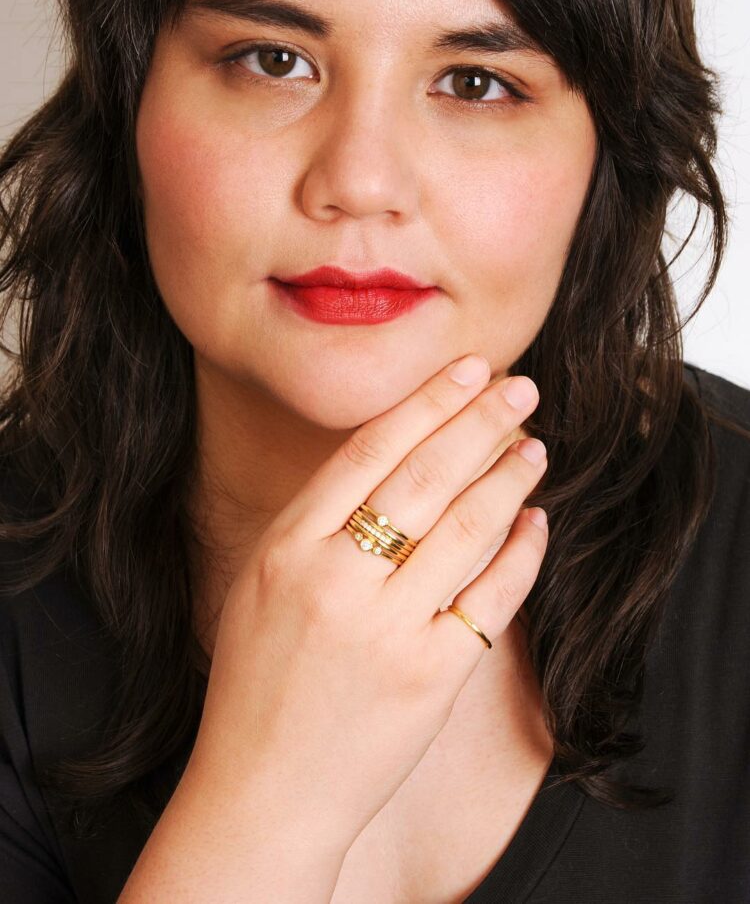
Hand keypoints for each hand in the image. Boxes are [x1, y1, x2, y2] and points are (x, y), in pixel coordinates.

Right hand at [187, 354, 547, 849]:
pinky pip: (492, 598)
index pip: (369, 450)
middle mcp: (335, 580)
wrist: (264, 789)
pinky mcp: (429, 678)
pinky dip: (522, 552)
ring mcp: (385, 630)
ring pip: (466, 528)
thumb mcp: (263, 584)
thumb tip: (395, 458)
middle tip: (520, 387)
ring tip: (535, 447)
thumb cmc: (258, 683)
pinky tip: (536, 521)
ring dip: (509, 478)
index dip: (426, 402)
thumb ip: (317, 524)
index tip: (466, 369)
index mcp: (287, 548)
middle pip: (425, 475)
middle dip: (480, 420)